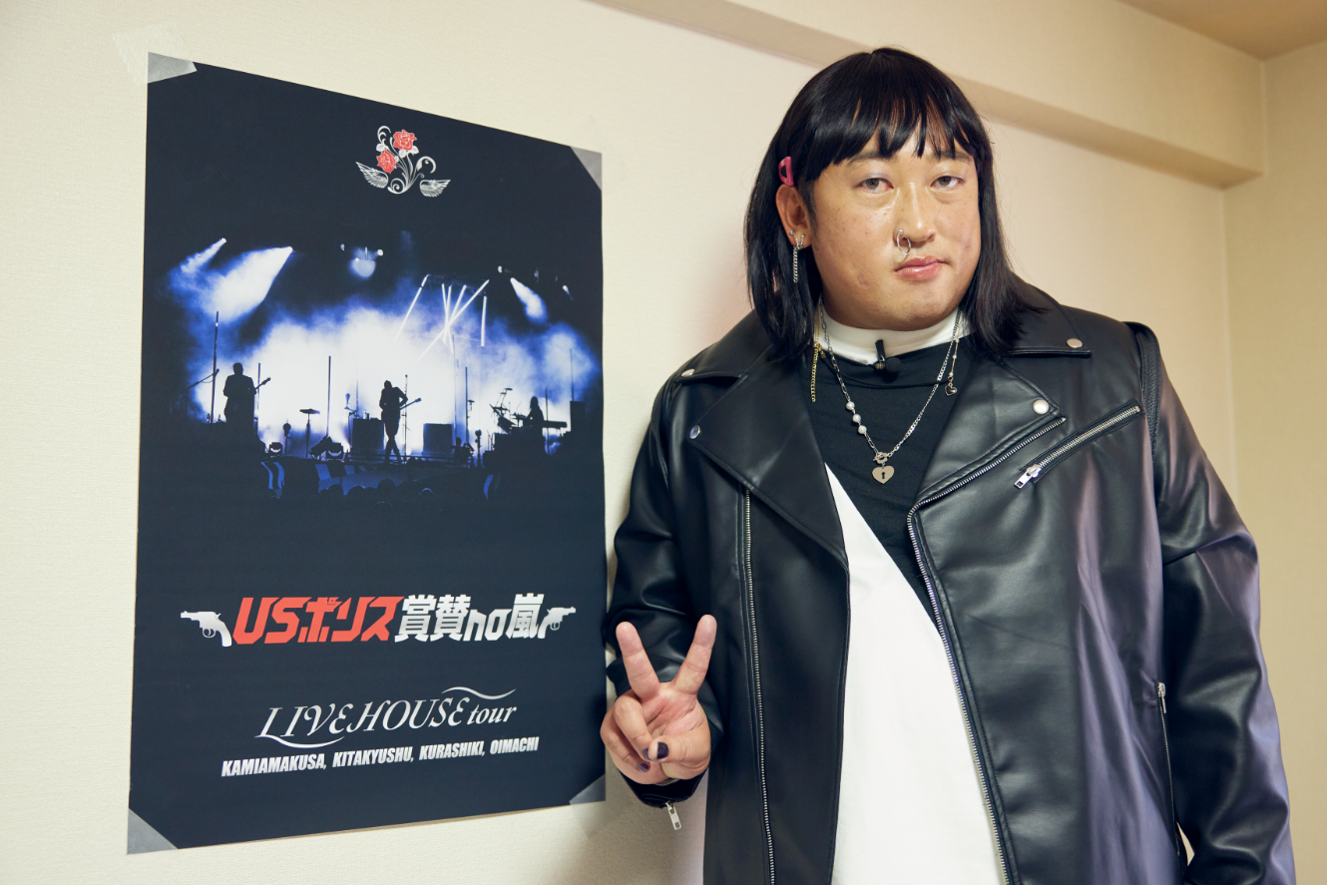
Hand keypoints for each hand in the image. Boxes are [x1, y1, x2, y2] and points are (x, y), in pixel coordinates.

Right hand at [600, 615, 715, 783]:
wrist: (665, 774)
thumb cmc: (686, 753)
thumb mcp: (696, 753)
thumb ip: (679, 748)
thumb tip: (655, 748)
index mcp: (681, 696)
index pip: (693, 669)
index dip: (701, 645)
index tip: (708, 620)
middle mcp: (654, 696)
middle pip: (640, 671)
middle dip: (632, 649)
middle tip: (624, 628)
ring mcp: (633, 708)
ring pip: (625, 712)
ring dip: (636, 738)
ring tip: (649, 757)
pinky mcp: (614, 725)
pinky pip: (613, 736)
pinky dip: (627, 755)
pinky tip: (640, 762)